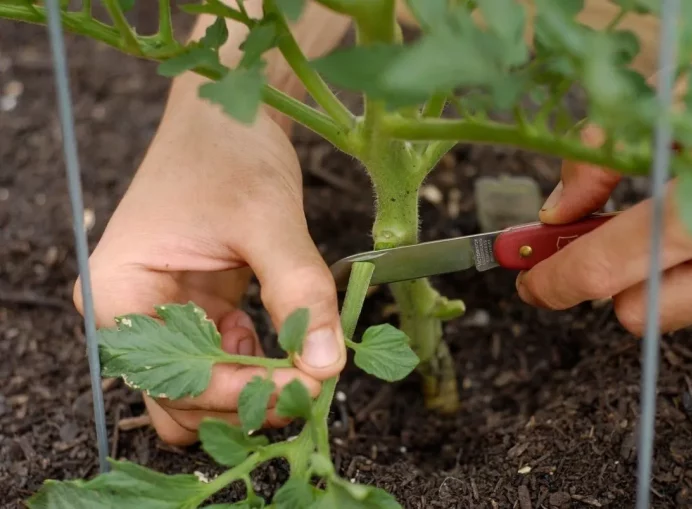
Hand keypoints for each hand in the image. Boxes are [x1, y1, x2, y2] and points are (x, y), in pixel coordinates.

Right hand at [72, 72, 345, 444]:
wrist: (226, 116)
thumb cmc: (229, 152)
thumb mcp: (267, 220)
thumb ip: (298, 292)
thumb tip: (327, 366)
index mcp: (118, 292)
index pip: (175, 377)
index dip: (243, 391)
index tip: (309, 385)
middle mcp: (129, 315)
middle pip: (181, 398)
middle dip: (248, 397)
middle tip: (313, 383)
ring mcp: (161, 315)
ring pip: (203, 389)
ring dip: (253, 388)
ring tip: (306, 365)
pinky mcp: (195, 311)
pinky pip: (223, 361)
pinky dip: (258, 363)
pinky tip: (289, 337)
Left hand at [515, 55, 691, 334]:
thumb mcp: (689, 98)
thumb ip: (608, 154)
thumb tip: (559, 209)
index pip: (602, 269)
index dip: (554, 280)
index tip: (531, 282)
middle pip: (633, 313)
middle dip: (608, 282)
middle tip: (601, 247)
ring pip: (678, 313)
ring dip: (663, 279)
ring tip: (686, 223)